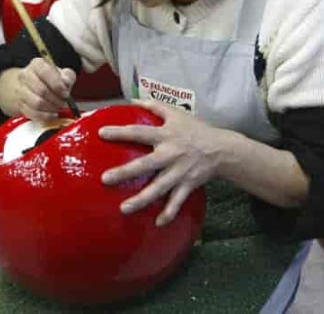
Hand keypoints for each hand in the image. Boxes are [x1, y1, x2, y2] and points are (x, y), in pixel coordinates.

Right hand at [0, 58, 75, 121]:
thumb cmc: (50, 80)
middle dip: (56, 99)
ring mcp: (20, 90)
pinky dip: (45, 116)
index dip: (58, 85)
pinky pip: (32, 113)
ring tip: (58, 108)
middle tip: (64, 103)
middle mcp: (26, 75)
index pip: (46, 72)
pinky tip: (52, 114)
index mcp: (37, 64)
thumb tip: (66, 82)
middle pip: (41, 90)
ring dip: (51, 108)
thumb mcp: (62, 74)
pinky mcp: (20, 104)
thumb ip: (67, 76)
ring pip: (36, 103)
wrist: (33, 86)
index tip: (66, 93)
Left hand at [99, 99, 233, 226]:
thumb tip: (132, 100)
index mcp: (165, 135)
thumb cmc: (195, 129)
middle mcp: (170, 154)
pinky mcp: (188, 184)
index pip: (139, 132)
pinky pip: (177, 201)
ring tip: (123, 209)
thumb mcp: (176, 113)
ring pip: (158, 188)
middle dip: (124, 172)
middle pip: (145, 164)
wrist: (222, 148)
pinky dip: (169, 212)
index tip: (101, 133)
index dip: (120, 132)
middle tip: (105, 179)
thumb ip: (154, 106)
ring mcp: (179, 171)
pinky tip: (158, 223)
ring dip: (141, 200)